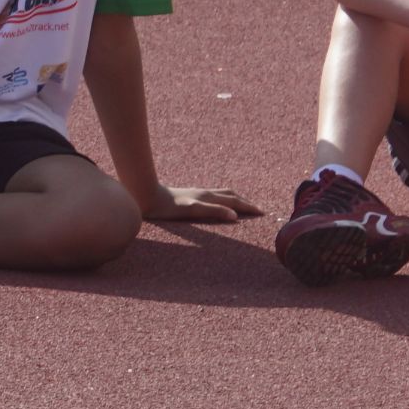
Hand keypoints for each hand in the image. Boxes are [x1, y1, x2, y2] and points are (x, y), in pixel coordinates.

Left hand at [141, 182, 258, 223]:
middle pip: (231, 196)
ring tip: (243, 205)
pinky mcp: (189, 195)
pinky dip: (223, 199)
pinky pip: (213, 196)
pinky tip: (217, 203)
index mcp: (208, 197)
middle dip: (245, 203)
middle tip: (258, 210)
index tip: (262, 213)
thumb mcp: (191, 210)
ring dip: (235, 199)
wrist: (146, 196)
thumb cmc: (167, 206)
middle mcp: (205, 193)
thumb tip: (235, 216)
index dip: (248, 207)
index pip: (234, 201)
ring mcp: (197, 193)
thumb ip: (212, 211)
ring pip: (222, 194)